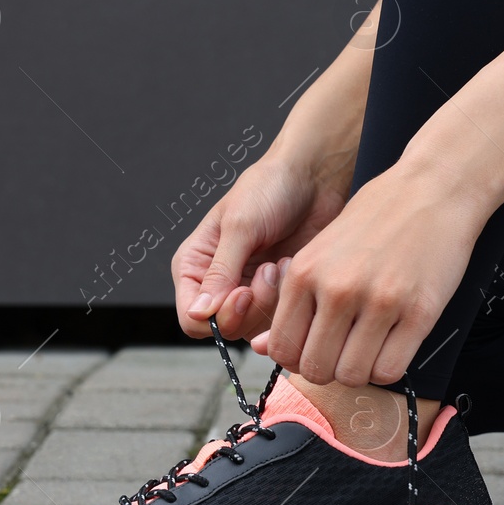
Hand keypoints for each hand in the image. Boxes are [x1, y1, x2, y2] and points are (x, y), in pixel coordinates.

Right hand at [172, 154, 351, 339]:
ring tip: (279, 263)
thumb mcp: (240, 226)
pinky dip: (289, 296)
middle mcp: (218, 283)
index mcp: (195, 266)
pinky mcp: (277, 292)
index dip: (217, 316)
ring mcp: (249, 290)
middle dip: (252, 304)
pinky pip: (280, 317)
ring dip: (273, 298)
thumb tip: (199, 313)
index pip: (192, 318)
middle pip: (226, 327)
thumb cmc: (269, 189)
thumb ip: (220, 272)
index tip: (242, 292)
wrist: (311, 178)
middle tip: (267, 269)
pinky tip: (290, 266)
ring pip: (255, 326)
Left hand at [249, 164, 488, 388]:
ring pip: (352, 375)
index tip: (316, 350)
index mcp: (305, 272)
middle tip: (345, 352)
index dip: (298, 359)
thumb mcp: (322, 248)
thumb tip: (264, 347)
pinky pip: (391, 369)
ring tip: (371, 348)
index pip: (283, 348)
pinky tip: (394, 346)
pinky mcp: (418, 312)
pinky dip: (389, 368)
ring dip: (360, 371)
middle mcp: (337, 289)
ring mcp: (379, 302)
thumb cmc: (378, 216)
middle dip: (329, 370)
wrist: (434, 188)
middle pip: (315, 368)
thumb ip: (296, 297)